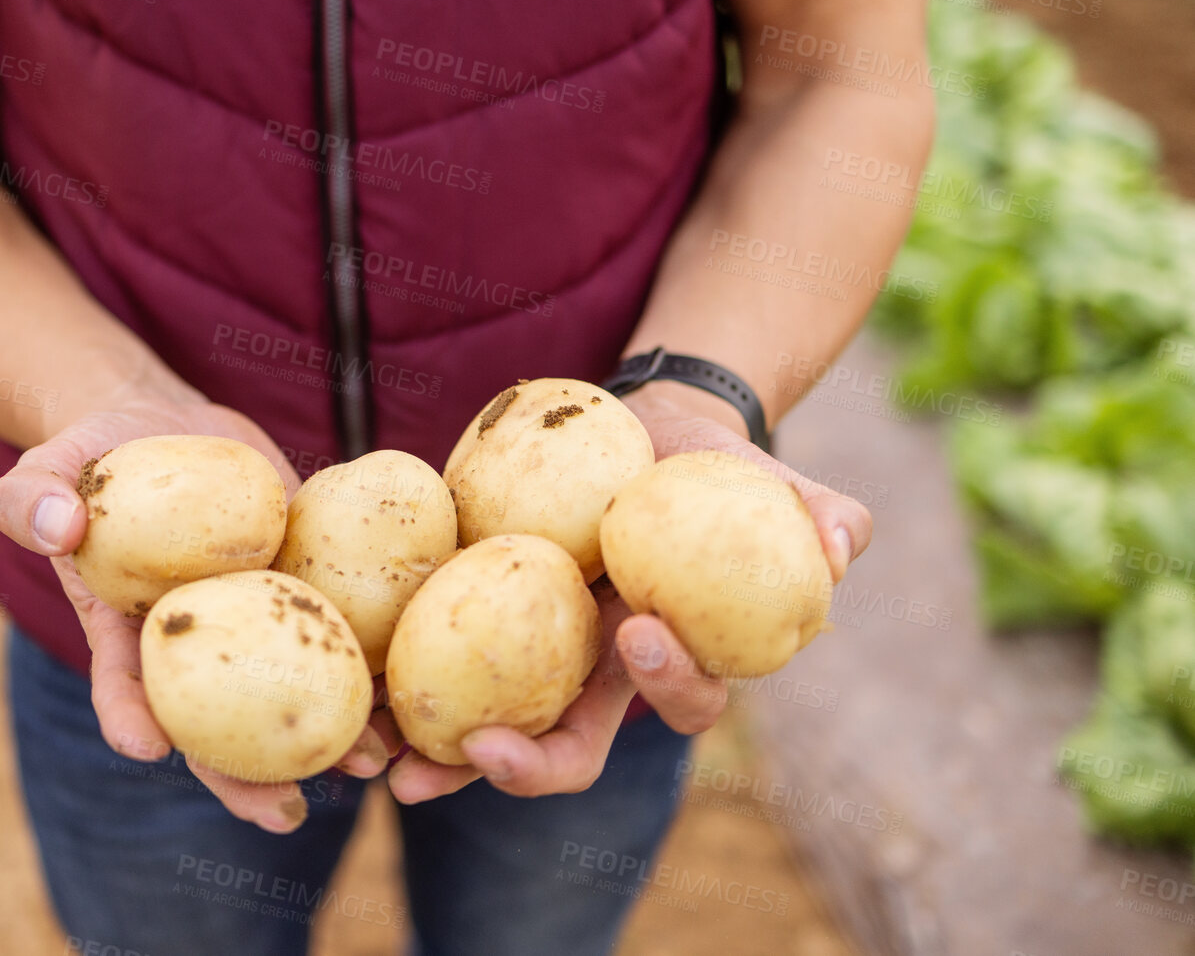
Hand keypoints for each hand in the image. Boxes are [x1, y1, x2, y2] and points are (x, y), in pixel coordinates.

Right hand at [0, 392, 393, 833]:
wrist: (159, 424)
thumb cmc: (92, 455)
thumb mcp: (48, 466)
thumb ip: (33, 496)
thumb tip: (55, 525)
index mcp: (124, 625)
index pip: (121, 681)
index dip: (130, 715)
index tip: (146, 746)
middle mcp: (194, 637)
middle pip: (216, 721)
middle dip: (246, 775)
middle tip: (283, 813)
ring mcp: (251, 615)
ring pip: (287, 691)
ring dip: (329, 735)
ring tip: (371, 765)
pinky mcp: (299, 579)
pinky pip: (336, 626)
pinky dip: (370, 662)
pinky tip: (405, 691)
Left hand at [387, 381, 869, 803]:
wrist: (638, 431)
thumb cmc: (715, 465)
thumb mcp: (772, 481)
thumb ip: (819, 513)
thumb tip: (841, 548)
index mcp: (674, 654)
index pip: (680, 698)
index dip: (666, 684)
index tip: (641, 626)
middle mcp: (598, 675)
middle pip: (566, 747)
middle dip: (525, 767)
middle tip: (484, 749)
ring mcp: (530, 654)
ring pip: (485, 726)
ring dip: (437, 755)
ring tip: (390, 767)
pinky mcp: (472, 617)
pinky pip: (430, 665)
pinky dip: (394, 687)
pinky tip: (356, 694)